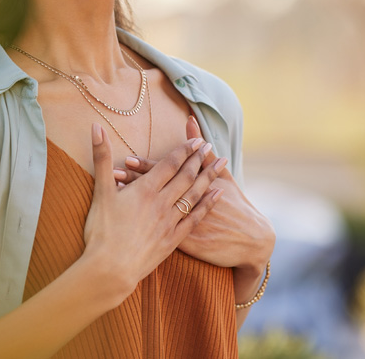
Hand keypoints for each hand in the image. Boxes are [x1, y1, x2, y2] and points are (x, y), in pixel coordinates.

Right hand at [81, 123, 224, 298]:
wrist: (110, 270)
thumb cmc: (101, 231)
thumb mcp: (100, 191)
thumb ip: (101, 157)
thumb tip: (96, 126)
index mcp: (145, 189)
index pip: (169, 164)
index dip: (183, 151)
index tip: (196, 140)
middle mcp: (162, 203)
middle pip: (186, 176)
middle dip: (199, 159)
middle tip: (211, 146)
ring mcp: (170, 222)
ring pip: (194, 194)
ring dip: (209, 177)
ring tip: (221, 164)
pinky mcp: (173, 239)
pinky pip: (196, 217)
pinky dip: (208, 204)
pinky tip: (218, 195)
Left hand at [113, 116, 274, 272]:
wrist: (250, 240)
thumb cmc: (236, 205)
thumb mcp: (222, 177)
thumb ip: (203, 152)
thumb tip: (190, 121)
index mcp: (194, 187)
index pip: (166, 173)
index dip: (146, 167)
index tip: (127, 158)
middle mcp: (187, 204)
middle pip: (157, 191)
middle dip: (134, 182)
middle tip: (113, 173)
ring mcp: (184, 225)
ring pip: (153, 211)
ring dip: (133, 203)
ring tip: (115, 193)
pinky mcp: (184, 243)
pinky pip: (158, 233)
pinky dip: (142, 226)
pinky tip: (125, 222)